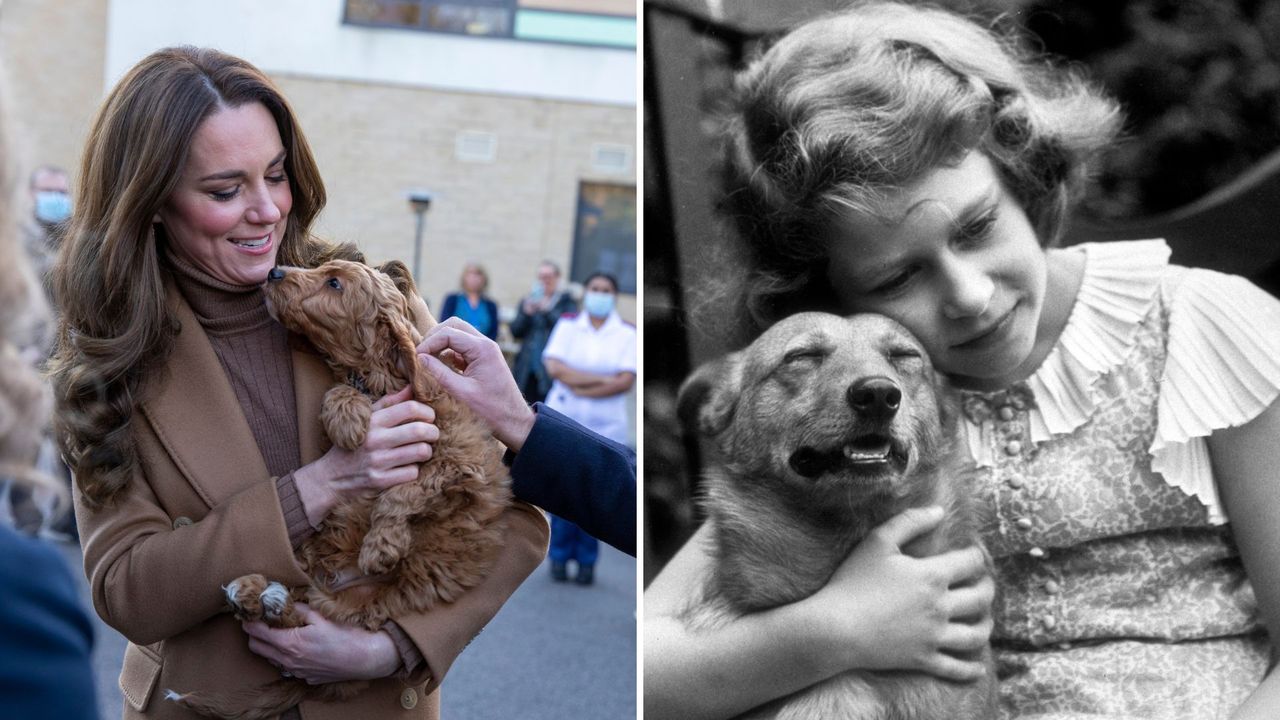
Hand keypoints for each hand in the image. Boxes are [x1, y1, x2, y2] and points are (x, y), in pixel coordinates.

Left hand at [242, 604, 400, 683]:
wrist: (363, 659)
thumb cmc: (345, 637)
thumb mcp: (321, 617)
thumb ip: (301, 610)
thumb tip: (288, 602)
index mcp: (289, 643)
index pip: (257, 632)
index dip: (249, 621)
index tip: (249, 612)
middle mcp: (288, 660)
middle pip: (256, 647)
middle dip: (254, 633)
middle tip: (262, 621)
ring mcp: (296, 671)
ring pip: (270, 658)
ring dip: (269, 646)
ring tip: (280, 633)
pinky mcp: (305, 677)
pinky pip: (286, 667)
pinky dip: (285, 656)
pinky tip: (299, 647)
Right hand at [295, 384, 438, 523]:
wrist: (330, 477)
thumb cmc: (353, 443)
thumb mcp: (365, 419)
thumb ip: (389, 403)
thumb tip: (411, 387)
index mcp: (373, 421)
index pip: (410, 408)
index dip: (427, 411)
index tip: (429, 417)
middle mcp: (376, 439)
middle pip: (420, 430)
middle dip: (433, 432)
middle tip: (432, 434)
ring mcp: (378, 461)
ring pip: (421, 452)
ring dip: (426, 451)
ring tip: (421, 450)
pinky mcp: (380, 481)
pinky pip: (412, 472)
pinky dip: (414, 470)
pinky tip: (407, 467)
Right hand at [416, 317, 535, 451]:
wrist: (513, 419)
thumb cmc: (491, 409)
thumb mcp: (461, 392)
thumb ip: (439, 372)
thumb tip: (420, 357)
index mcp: (483, 349)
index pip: (449, 333)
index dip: (429, 343)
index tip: (417, 357)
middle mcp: (485, 343)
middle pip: (454, 325)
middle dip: (435, 336)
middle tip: (421, 353)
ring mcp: (485, 349)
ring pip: (458, 333)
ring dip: (441, 342)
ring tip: (427, 358)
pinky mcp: (482, 358)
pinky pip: (462, 346)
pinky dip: (448, 350)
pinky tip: (439, 364)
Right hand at [800, 506, 992, 680]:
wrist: (835, 628)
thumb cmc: (852, 581)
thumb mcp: (877, 542)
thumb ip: (910, 522)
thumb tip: (939, 511)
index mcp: (932, 576)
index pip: (971, 563)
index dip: (976, 555)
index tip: (973, 554)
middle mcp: (941, 607)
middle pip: (981, 598)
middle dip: (988, 588)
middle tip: (985, 585)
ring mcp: (934, 636)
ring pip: (976, 635)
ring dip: (986, 626)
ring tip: (985, 620)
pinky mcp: (923, 659)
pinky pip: (956, 668)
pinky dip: (970, 671)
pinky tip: (978, 669)